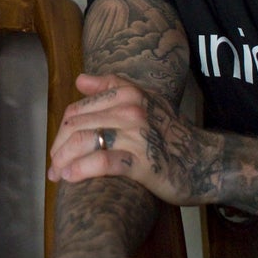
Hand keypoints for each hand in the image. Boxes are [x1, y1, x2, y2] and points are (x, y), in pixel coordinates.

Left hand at [47, 73, 212, 204]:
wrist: (205, 162)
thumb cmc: (172, 134)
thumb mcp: (147, 101)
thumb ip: (112, 87)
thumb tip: (80, 79)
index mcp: (127, 93)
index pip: (77, 109)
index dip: (62, 129)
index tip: (58, 148)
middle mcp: (130, 109)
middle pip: (76, 125)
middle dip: (58, 147)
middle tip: (52, 166)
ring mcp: (136, 134)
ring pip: (84, 141)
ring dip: (63, 159)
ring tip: (57, 174)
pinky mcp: (142, 162)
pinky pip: (102, 162)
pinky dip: (80, 169)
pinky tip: (70, 177)